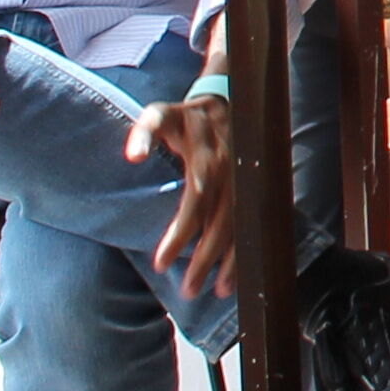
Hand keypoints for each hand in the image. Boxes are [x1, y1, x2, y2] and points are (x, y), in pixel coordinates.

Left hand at [126, 89, 238, 301]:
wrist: (230, 99)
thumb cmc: (185, 116)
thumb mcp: (160, 114)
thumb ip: (144, 132)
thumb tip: (133, 156)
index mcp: (207, 156)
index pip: (195, 203)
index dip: (180, 234)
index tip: (161, 263)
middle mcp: (232, 172)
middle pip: (220, 222)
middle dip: (205, 258)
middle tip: (189, 290)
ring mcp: (247, 181)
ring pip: (242, 226)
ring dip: (231, 261)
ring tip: (217, 291)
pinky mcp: (256, 188)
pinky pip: (253, 223)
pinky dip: (245, 249)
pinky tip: (235, 275)